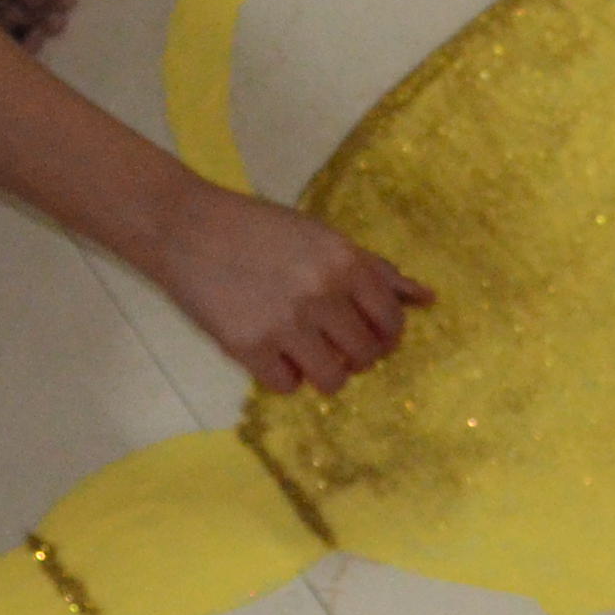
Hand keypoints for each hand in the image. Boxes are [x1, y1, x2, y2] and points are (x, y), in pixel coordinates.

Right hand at [147, 185, 429, 393]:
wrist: (187, 228)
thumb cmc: (259, 228)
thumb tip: (428, 298)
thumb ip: (373, 268)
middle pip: (366, 355)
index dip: (386, 335)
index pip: (391, 321)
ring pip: (333, 380)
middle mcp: (322, 294)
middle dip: (356, 356)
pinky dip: (283, 375)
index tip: (369, 334)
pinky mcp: (249, 347)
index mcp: (345, 262)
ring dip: (324, 372)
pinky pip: (287, 386)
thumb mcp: (322, 237)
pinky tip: (270, 352)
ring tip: (304, 351)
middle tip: (333, 342)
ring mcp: (286, 324)